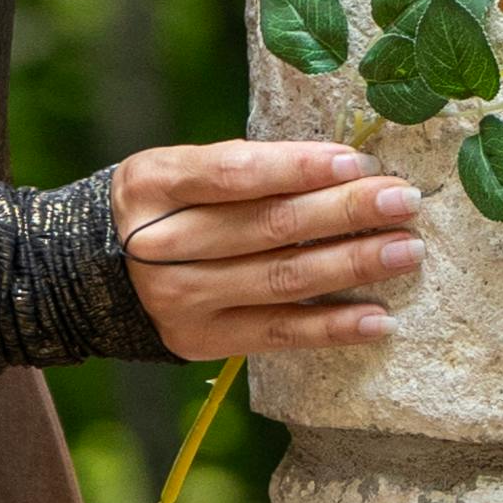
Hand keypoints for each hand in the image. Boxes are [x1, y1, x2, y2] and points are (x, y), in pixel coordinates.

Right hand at [115, 134, 420, 359]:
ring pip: (280, 280)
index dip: (299, 167)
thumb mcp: (183, 170)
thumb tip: (347, 167)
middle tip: (403, 200)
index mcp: (153, 184)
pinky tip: (378, 318)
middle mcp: (159, 245)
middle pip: (267, 227)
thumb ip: (248, 167)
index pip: (234, 173)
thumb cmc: (167, 206)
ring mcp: (177, 299)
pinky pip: (278, 335)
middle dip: (344, 211)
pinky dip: (332, 328)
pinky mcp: (199, 341)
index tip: (357, 161)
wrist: (97, 274)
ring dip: (351, 265)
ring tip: (405, 250)